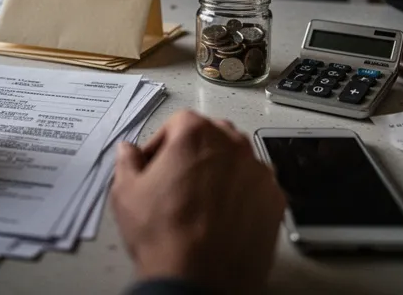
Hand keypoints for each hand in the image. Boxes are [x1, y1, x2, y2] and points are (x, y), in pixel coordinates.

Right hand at [110, 111, 285, 293]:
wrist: (200, 280)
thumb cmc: (164, 235)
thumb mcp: (126, 193)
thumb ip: (127, 161)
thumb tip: (128, 151)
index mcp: (195, 133)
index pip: (177, 123)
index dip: (161, 145)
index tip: (154, 165)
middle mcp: (233, 145)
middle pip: (212, 136)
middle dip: (194, 153)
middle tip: (177, 181)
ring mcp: (259, 172)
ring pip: (237, 161)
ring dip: (221, 172)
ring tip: (201, 202)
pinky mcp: (276, 200)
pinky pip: (256, 188)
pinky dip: (242, 196)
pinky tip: (223, 218)